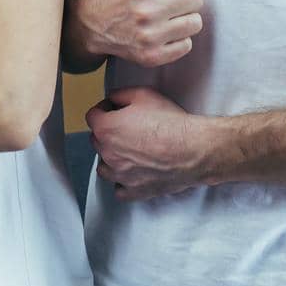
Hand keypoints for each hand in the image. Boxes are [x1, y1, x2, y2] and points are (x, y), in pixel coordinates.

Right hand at [78, 0, 201, 66]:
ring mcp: (149, 35)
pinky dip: (178, 40)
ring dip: (184, 19)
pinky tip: (163, 32)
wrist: (94, 23)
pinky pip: (186, 45)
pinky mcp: (151, 55)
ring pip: (194, 23)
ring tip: (168, 15)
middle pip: (195, 1)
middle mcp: (146, 9)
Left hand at [85, 87, 208, 200]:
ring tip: (129, 151)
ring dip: (112, 158)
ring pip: (104, 167)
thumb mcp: (143, 94)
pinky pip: (120, 189)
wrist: (193, 148)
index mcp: (106, 128)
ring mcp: (120, 175)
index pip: (93, 116)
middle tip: (128, 127)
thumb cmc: (170, 122)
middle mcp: (108, 153)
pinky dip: (123, 181)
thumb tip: (112, 99)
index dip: (105, 109)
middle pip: (97, 140)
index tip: (116, 109)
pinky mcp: (134, 190)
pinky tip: (134, 172)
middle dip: (108, 132)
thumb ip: (120, 94)